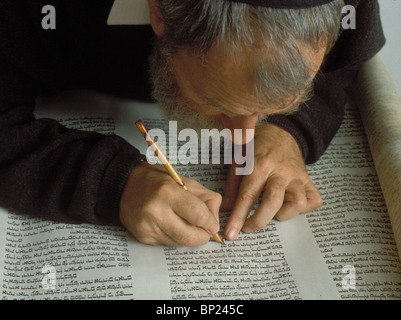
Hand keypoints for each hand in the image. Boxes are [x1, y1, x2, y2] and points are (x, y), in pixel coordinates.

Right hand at [120, 162, 221, 245]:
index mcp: (168, 192)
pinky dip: (175, 237)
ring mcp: (148, 227)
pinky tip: (170, 224)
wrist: (124, 186)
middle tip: (204, 229)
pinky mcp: (143, 238)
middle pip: (191, 236)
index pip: (200, 217)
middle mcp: (156, 212)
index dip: (210, 221)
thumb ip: (205, 199)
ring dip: (189, 236)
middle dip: (203, 236)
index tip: (210, 221)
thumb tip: (215, 223)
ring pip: (180, 243)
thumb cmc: (156, 181)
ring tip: (184, 222)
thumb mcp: (184, 180)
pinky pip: (168, 244)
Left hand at [221, 123, 321, 240]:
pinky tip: (289, 205)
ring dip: (283, 214)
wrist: (281, 132)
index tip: (231, 235)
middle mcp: (280, 171)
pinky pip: (313, 200)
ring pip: (297, 203)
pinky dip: (303, 209)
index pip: (247, 196)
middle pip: (273, 203)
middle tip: (248, 228)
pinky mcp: (308, 180)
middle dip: (258, 221)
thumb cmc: (256, 147)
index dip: (238, 218)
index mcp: (260, 165)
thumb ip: (232, 187)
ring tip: (272, 211)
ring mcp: (297, 176)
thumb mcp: (238, 161)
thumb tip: (225, 211)